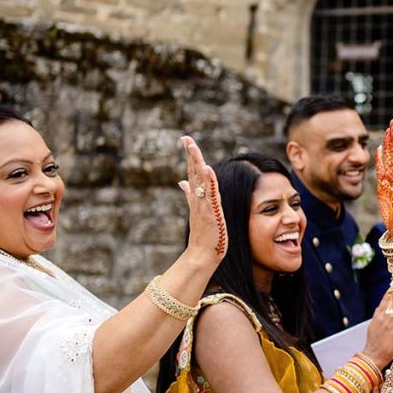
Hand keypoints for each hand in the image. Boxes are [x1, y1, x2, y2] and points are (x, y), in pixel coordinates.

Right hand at [178, 136, 226, 265]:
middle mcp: (198, 199)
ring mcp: (203, 205)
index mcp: (196, 197)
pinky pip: (209, 194)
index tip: (186, 140)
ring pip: (199, 180)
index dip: (190, 156)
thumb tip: (182, 182)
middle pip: (194, 172)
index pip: (192, 172)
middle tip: (186, 138)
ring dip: (196, 163)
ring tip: (192, 146)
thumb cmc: (203, 234)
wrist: (202, 254)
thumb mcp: (197, 210)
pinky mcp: (210, 213)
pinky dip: (208, 181)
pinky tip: (207, 169)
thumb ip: (189, 195)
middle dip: (191, 154)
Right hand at [361, 290, 392, 369]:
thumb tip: (380, 307)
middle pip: (392, 301)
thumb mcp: (372, 327)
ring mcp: (389, 325)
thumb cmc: (373, 343)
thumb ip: (377, 317)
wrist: (372, 357)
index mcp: (377, 316)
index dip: (391, 291)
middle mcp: (383, 318)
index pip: (385, 300)